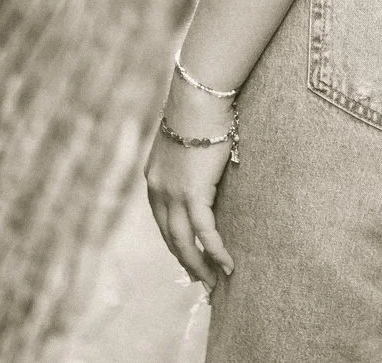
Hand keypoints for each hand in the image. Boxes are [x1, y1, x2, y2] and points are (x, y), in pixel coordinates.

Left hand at [145, 105, 234, 293]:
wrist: (198, 99)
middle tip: (201, 280)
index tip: (188, 257)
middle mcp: (158, 192)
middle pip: (171, 237)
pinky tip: (227, 264)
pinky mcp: (192, 194)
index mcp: (154, 180)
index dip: (176, 242)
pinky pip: (205, 232)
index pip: (163, 222)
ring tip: (214, 282)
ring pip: (184, 242)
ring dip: (199, 265)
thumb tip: (203, 168)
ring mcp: (173, 195)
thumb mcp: (187, 143)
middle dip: (186, 261)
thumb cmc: (199, 113)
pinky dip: (215, 251)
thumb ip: (188, 163)